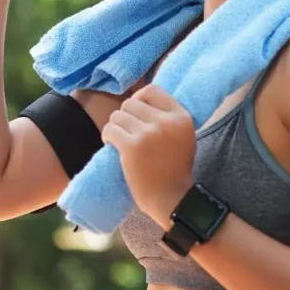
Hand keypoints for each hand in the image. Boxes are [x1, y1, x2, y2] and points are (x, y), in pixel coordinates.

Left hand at [102, 85, 195, 228]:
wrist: (171, 199)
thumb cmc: (174, 168)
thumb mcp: (183, 135)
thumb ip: (168, 116)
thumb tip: (141, 96)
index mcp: (181, 116)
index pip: (152, 89)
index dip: (138, 99)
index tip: (136, 114)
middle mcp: (166, 122)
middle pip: (131, 103)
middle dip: (125, 116)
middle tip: (127, 132)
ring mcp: (149, 133)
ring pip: (118, 115)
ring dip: (115, 127)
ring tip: (120, 140)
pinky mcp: (132, 147)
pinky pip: (110, 129)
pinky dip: (107, 136)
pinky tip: (112, 145)